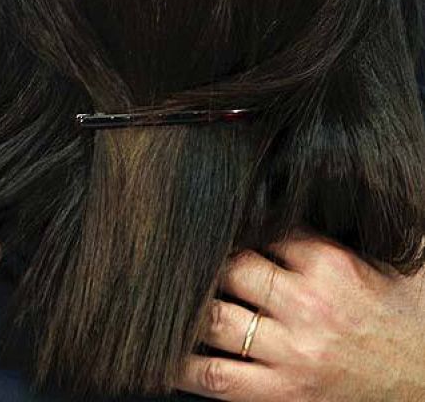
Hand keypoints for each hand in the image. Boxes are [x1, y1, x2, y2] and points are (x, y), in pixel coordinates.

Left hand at [177, 233, 424, 400]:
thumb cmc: (412, 319)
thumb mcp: (394, 260)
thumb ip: (355, 224)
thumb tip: (326, 182)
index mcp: (331, 265)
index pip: (262, 229)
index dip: (235, 222)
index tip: (213, 217)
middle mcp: (307, 306)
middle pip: (229, 268)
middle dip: (205, 260)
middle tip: (179, 251)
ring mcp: (293, 353)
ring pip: (215, 319)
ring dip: (186, 306)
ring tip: (163, 294)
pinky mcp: (285, 395)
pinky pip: (220, 378)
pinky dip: (185, 367)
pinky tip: (164, 353)